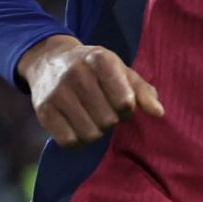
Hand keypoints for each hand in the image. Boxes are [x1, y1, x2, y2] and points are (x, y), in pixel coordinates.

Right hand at [17, 35, 163, 147]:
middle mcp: (76, 73)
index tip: (121, 103)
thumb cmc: (94, 69)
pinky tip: (77, 127)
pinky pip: (68, 141)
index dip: (127, 109)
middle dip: (110, 120)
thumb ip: (142, 91)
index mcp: (100, 59)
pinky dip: (77, 141)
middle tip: (103, 111)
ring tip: (91, 118)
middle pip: (108, 120)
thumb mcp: (120, 70)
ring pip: (90, 134)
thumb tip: (159, 113)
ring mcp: (57, 92)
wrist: (49, 60)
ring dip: (95, 132)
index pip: (125, 102)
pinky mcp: (43, 110)